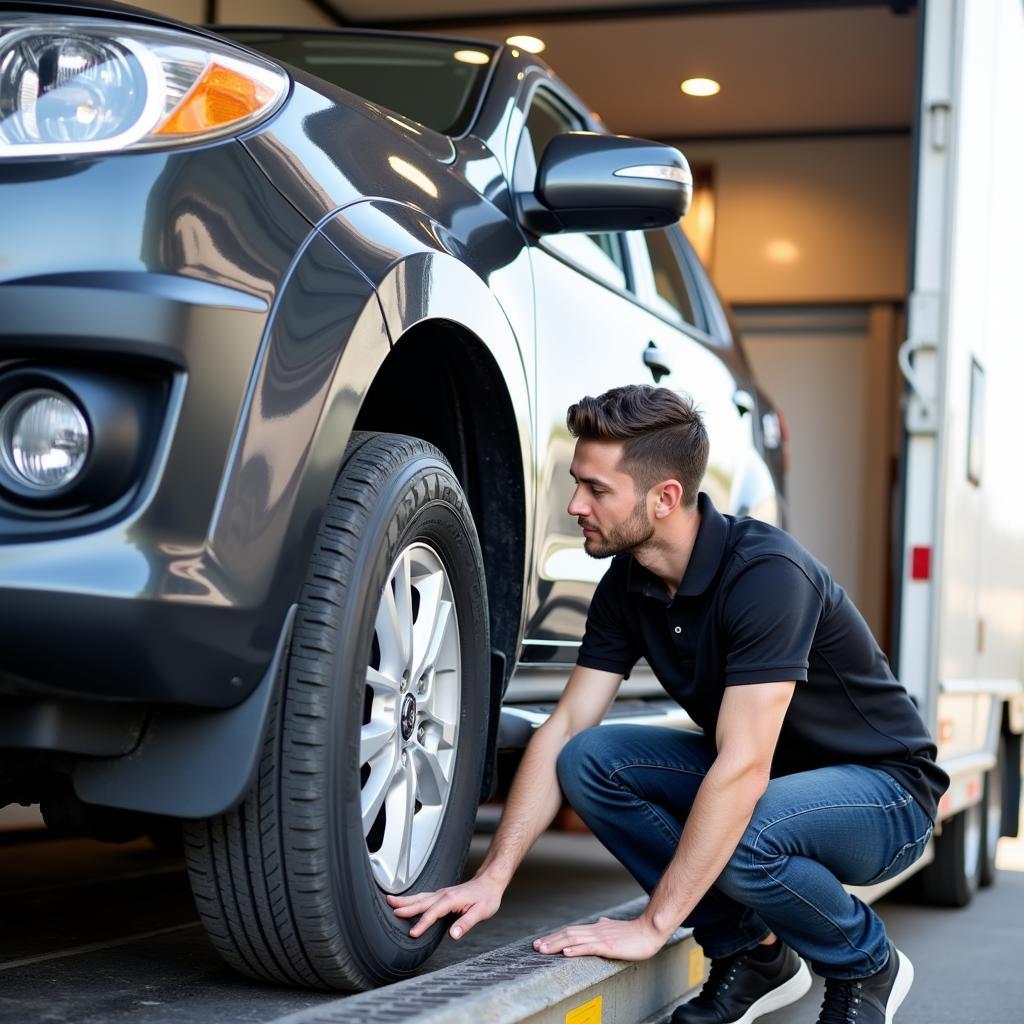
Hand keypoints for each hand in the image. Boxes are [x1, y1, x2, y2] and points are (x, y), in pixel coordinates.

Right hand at [386, 874, 503, 939]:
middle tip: (389, 909)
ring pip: (420, 897)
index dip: (423, 923)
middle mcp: (444, 894)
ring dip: (405, 900)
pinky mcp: (442, 895)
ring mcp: (442, 893)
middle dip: (405, 906)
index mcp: (451, 899)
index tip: (412, 933)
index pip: (433, 913)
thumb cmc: (486, 897)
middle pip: (421, 902)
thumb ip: (466, 923)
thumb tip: (453, 935)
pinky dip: (412, 899)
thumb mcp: (481, 912)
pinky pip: (424, 897)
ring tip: (389, 901)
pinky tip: (406, 903)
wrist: (490, 882)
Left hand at [533, 914, 669, 960]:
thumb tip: (600, 922)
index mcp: (596, 928)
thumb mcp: (616, 928)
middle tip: (535, 947)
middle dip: (550, 941)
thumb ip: (606, 926)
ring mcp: (601, 937)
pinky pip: (589, 947)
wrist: (649, 931)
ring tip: (543, 950)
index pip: (571, 931)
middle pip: (568, 934)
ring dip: (556, 944)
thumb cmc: (635, 933)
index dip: (555, 936)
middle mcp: (595, 930)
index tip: (542, 942)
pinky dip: (576, 949)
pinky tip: (566, 952)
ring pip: (574, 939)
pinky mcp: (608, 946)